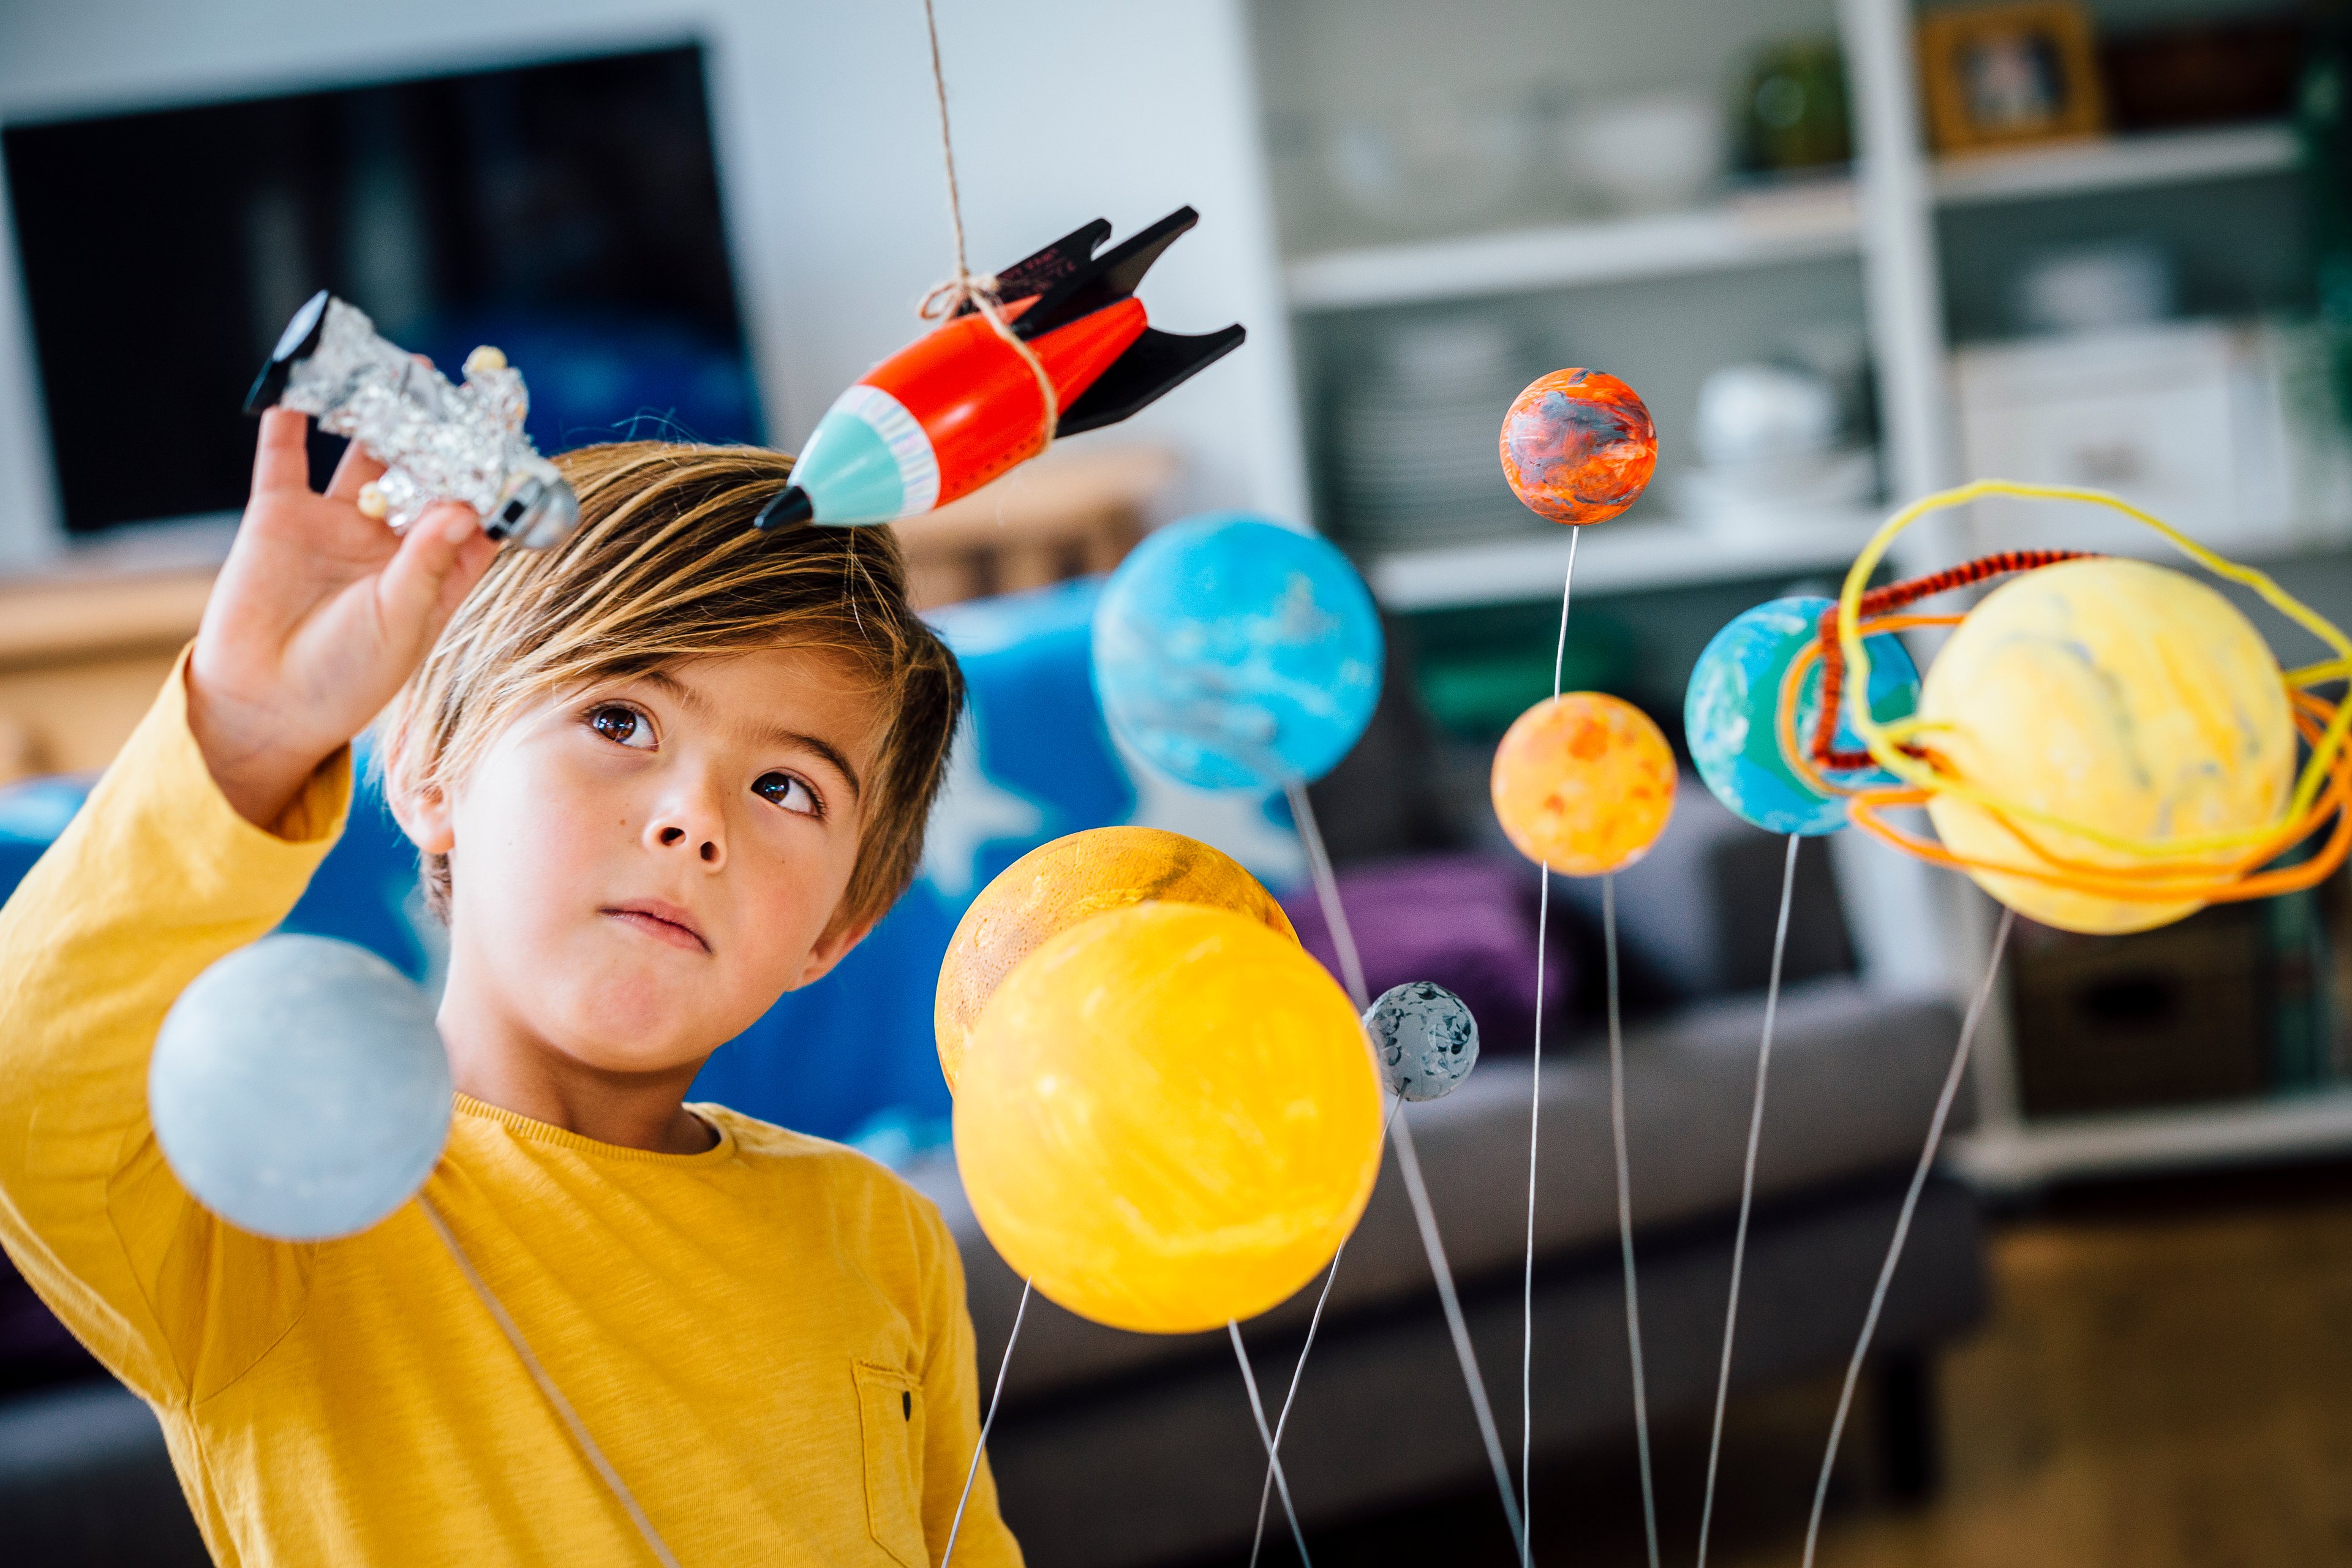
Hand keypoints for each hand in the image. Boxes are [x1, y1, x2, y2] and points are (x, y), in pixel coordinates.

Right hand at [188, 408, 499, 828]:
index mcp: (435, 572)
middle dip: (443, 434)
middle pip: (424, 473)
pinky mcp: (280, 515)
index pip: (475, 514)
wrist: (263, 704)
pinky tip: (305, 382)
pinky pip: (285, 455)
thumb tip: (463, 507)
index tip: (517, 442)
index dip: (495, 481)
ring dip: (382, 414)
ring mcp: (336, 523)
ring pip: (364, 454)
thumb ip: (428, 563)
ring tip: (406, 370)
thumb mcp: (400, 622)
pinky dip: (292, 418)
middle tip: (465, 390)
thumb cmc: (345, 678)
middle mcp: (390, 541)